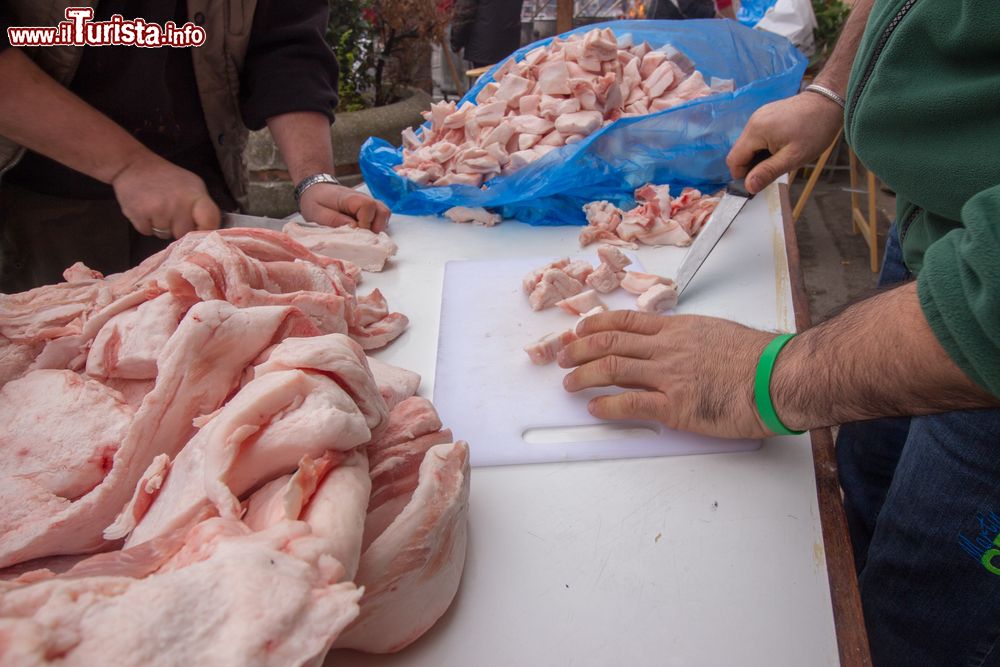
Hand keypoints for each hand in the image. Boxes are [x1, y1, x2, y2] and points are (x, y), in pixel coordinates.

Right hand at [111, 154, 220, 238]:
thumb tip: (209, 230)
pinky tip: (146, 210)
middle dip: (179, 228)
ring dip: (162, 227)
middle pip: (185, 233)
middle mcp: (179, 204)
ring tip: (157, 208)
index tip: (199, 229)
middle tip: (171, 212)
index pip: (210, 221)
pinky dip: (147, 225)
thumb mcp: (191, 186)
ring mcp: (159, 211)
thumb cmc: (166, 177)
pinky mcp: (140, 216)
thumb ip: (201, 207)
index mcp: (195, 195)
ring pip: (166, 235)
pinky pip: (148, 233)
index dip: (206, 229)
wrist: (133, 165)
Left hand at [299, 183, 390, 232]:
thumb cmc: (315, 202)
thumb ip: (335, 220)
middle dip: (375, 229)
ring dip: (378, 228)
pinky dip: (377, 226)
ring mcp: (368, 202)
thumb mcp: (317, 214)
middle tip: (361, 237)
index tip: (356, 233)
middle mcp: (363, 198)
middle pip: (382, 211)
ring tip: (363, 236)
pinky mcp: (369, 209)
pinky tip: (364, 232)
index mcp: (349, 198)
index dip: (365, 223)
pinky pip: (381, 217)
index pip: (368, 206)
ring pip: (384, 214)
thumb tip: (355, 228)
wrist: (316, 190)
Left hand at [558, 310, 774, 438]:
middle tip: (562, 357)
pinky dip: (607, 405)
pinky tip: (594, 408)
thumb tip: (678, 343)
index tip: (579, 330)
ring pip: (613, 369)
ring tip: (569, 383)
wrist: (780, 377)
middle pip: (610, 342)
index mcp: (678, 329)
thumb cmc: (760, 359)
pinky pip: (631, 403)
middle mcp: (668, 348)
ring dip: (584, 376)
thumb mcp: (718, 333)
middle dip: (579, 349)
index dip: (596, 325)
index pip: (626, 321)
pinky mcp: (675, 406)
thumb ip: (691, 338)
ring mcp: (669, 375)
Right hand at [726, 92, 843, 193]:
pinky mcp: (766, 114)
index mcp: (756, 131)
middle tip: (775, 169)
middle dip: (753, 165)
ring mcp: (759, 116)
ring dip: (759, 156)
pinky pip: (757, 135)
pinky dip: (765, 146)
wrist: (829, 101)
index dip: (742, 175)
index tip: (759, 181)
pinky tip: (783, 145)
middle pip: (740, 152)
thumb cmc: (815, 129)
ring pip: (749, 145)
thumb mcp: (793, 157)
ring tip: (782, 156)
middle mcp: (753, 121)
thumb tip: (748, 186)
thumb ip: (768, 172)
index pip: (734, 160)